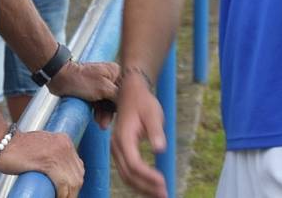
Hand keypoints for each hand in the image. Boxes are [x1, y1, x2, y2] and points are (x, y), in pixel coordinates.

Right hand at [0, 129, 83, 197]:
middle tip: (64, 197)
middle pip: (78, 175)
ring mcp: (57, 152)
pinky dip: (62, 194)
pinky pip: (62, 183)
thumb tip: (60, 171)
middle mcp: (64, 144)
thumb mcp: (44, 145)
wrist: (3, 142)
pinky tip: (57, 197)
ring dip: (68, 195)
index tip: (68, 192)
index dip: (74, 183)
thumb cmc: (18, 147)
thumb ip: (54, 153)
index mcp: (64, 140)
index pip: (78, 166)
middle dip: (73, 191)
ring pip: (72, 181)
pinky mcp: (48, 162)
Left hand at [48, 59, 119, 128]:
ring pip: (108, 103)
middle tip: (106, 123)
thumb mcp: (103, 88)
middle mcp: (110, 77)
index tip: (121, 115)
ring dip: (104, 114)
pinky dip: (99, 112)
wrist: (60, 78)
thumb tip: (129, 103)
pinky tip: (97, 119)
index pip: (125, 91)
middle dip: (111, 112)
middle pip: (116, 98)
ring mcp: (101, 85)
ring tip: (100, 123)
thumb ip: (118, 95)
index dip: (123, 104)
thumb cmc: (80, 80)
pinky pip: (100, 104)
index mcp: (115, 72)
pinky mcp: (93, 92)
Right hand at [111, 73, 167, 197]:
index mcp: (123, 137)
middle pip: (128, 174)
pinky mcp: (121, 152)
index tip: (163, 181)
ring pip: (126, 176)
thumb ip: (155, 131)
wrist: (131, 93)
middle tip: (164, 194)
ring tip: (160, 194)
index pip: (134, 163)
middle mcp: (116, 146)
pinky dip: (138, 182)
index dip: (147, 176)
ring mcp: (116, 150)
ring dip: (142, 188)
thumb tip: (160, 149)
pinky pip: (127, 171)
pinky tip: (151, 187)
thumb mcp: (153, 113)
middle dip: (146, 187)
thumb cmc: (143, 102)